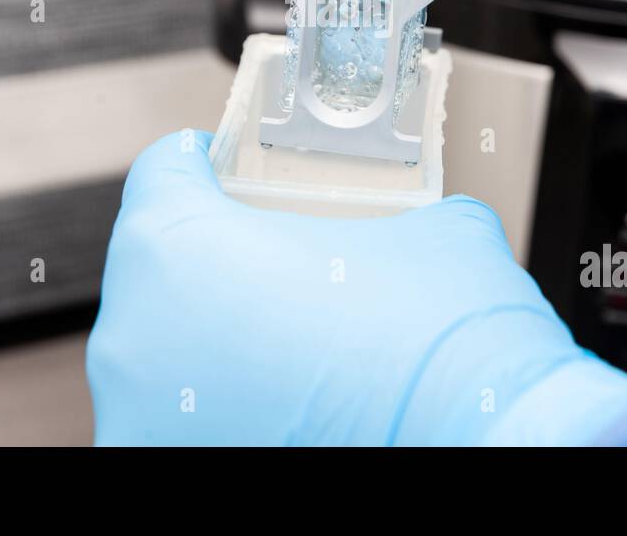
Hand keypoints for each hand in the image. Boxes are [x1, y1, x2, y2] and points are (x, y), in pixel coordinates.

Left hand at [86, 131, 626, 444]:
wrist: (491, 450)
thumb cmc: (441, 358)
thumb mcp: (436, 234)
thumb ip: (391, 209)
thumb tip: (403, 218)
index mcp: (176, 249)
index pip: (165, 171)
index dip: (205, 164)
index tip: (225, 171)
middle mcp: (136, 338)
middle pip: (163, 267)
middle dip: (220, 262)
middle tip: (282, 263)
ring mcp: (145, 417)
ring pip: (170, 352)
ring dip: (221, 340)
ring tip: (295, 344)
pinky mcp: (168, 462)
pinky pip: (188, 416)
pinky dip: (231, 405)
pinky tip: (292, 403)